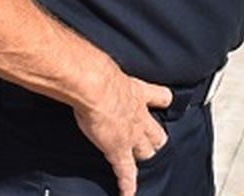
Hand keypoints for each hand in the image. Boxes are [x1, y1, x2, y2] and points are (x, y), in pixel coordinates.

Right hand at [71, 66, 173, 195]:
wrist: (94, 85)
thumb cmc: (96, 73)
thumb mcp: (104, 68)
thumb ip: (99, 71)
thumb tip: (81, 60)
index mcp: (137, 91)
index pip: (160, 97)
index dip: (161, 102)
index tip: (162, 104)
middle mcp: (139, 114)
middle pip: (157, 131)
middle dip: (156, 138)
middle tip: (155, 143)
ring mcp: (131, 134)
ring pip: (146, 151)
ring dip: (144, 157)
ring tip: (142, 164)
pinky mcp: (119, 150)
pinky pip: (125, 171)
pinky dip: (127, 184)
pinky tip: (128, 194)